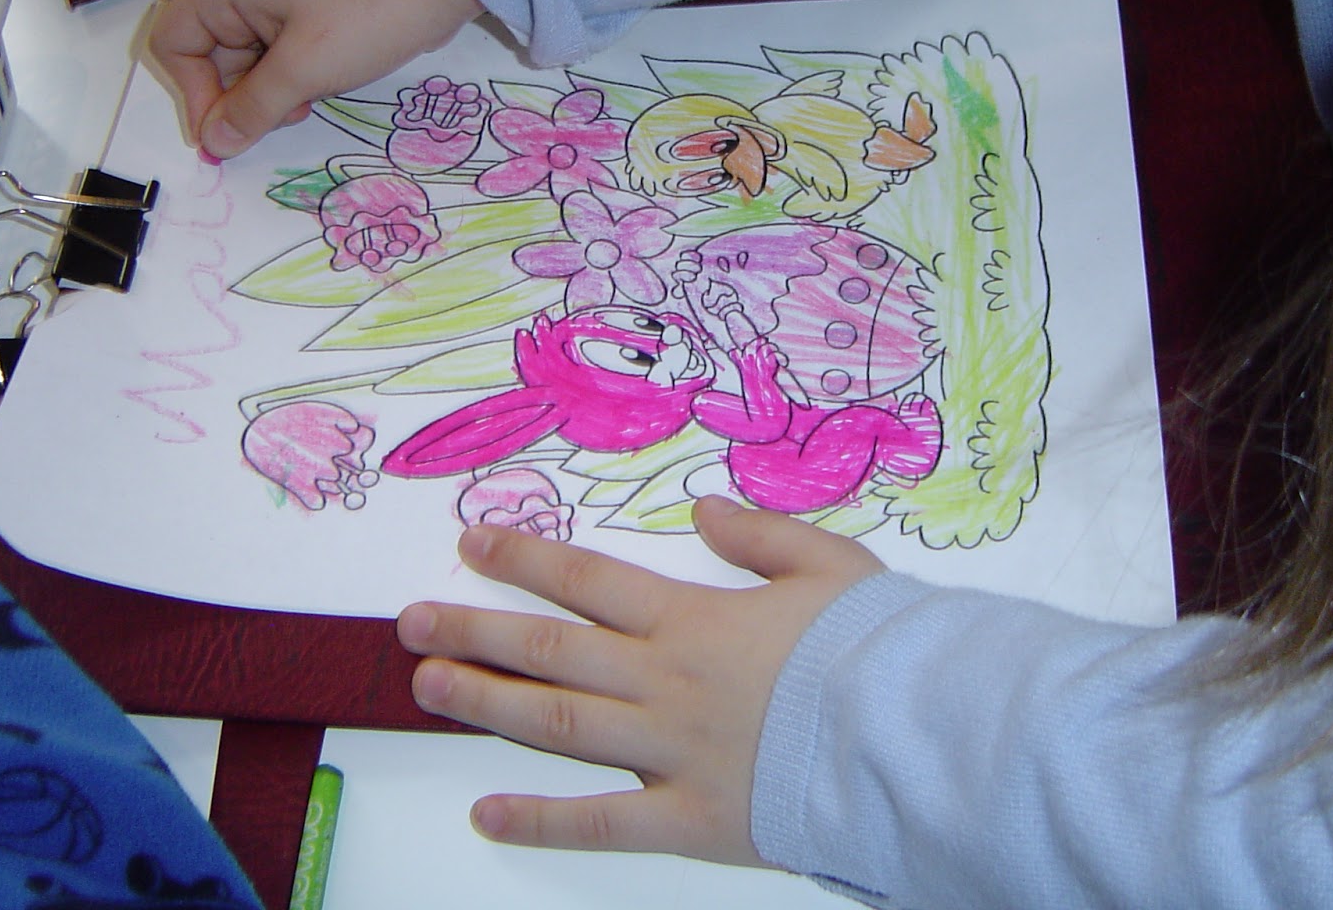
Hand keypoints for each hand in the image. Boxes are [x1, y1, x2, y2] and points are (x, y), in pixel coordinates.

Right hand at [149, 0, 483, 158]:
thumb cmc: (369, 13)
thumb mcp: (305, 70)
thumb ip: (253, 109)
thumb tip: (213, 144)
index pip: (175, 45)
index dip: (195, 96)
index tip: (228, 136)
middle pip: (210, 52)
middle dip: (241, 94)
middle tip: (287, 115)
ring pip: (247, 54)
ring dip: (271, 88)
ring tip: (312, 98)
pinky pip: (277, 44)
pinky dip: (292, 72)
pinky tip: (323, 83)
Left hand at [396, 496, 884, 864]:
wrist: (922, 740)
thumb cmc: (881, 651)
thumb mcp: (832, 566)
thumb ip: (762, 533)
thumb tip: (702, 508)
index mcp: (695, 619)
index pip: (589, 580)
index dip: (525, 558)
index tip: (472, 543)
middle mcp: (665, 680)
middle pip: (552, 649)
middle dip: (476, 629)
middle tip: (410, 620)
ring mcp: (671, 752)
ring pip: (558, 723)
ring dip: (486, 703)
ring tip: (426, 686)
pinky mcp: (691, 820)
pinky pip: (603, 823)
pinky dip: (541, 820)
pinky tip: (487, 813)